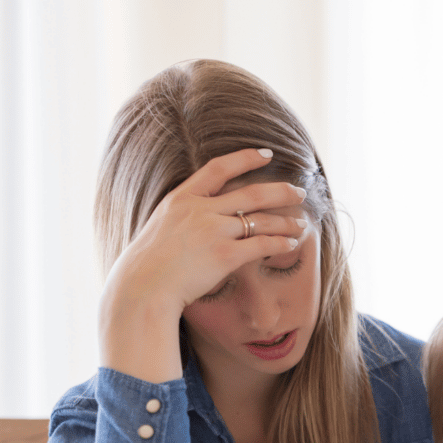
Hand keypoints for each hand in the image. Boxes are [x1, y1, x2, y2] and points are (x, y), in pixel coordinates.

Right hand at [99, 148, 309, 382]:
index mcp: (181, 198)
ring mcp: (213, 231)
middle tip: (299, 191)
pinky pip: (262, 245)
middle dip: (280, 191)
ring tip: (301, 223)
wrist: (141, 288)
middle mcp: (200, 209)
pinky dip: (281, 243)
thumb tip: (199, 221)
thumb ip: (181, 218)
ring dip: (286, 221)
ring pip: (261, 219)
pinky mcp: (224, 255)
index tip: (267, 154)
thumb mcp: (159, 228)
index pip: (218, 168)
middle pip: (251, 193)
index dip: (245, 158)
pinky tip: (291, 244)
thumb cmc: (146, 266)